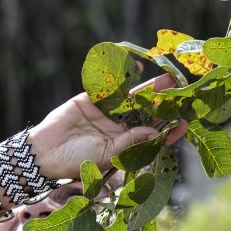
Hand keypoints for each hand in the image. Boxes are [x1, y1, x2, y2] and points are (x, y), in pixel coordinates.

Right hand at [27, 74, 188, 179]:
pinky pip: (109, 87)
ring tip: (167, 79)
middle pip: (147, 112)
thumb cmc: (78, 162)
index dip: (169, 128)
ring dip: (149, 88)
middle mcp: (121, 127)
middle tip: (182, 91)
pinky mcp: (91, 99)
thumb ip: (131, 142)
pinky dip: (121, 78)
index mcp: (128, 143)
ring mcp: (106, 112)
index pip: (153, 134)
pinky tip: (137, 68)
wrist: (45, 154)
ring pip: (132, 98)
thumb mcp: (109, 155)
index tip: (185, 122)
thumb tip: (156, 132)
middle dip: (164, 102)